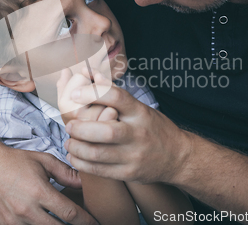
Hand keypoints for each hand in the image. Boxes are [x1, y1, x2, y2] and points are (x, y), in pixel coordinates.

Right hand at [0, 144, 97, 224]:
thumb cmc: (14, 161)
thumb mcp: (43, 161)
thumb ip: (66, 173)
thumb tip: (85, 182)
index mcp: (39, 192)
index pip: (70, 214)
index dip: (86, 221)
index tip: (95, 222)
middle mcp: (26, 210)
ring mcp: (12, 222)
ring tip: (63, 223)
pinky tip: (44, 223)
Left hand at [64, 73, 192, 184]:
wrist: (178, 158)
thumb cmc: (154, 128)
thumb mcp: (140, 108)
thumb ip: (116, 94)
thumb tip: (93, 74)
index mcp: (140, 113)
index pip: (116, 97)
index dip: (92, 93)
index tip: (75, 93)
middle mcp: (138, 133)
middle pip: (105, 131)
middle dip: (81, 128)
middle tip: (69, 125)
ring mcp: (134, 155)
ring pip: (98, 153)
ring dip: (77, 147)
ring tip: (69, 142)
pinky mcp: (129, 173)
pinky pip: (99, 170)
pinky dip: (81, 163)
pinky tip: (74, 156)